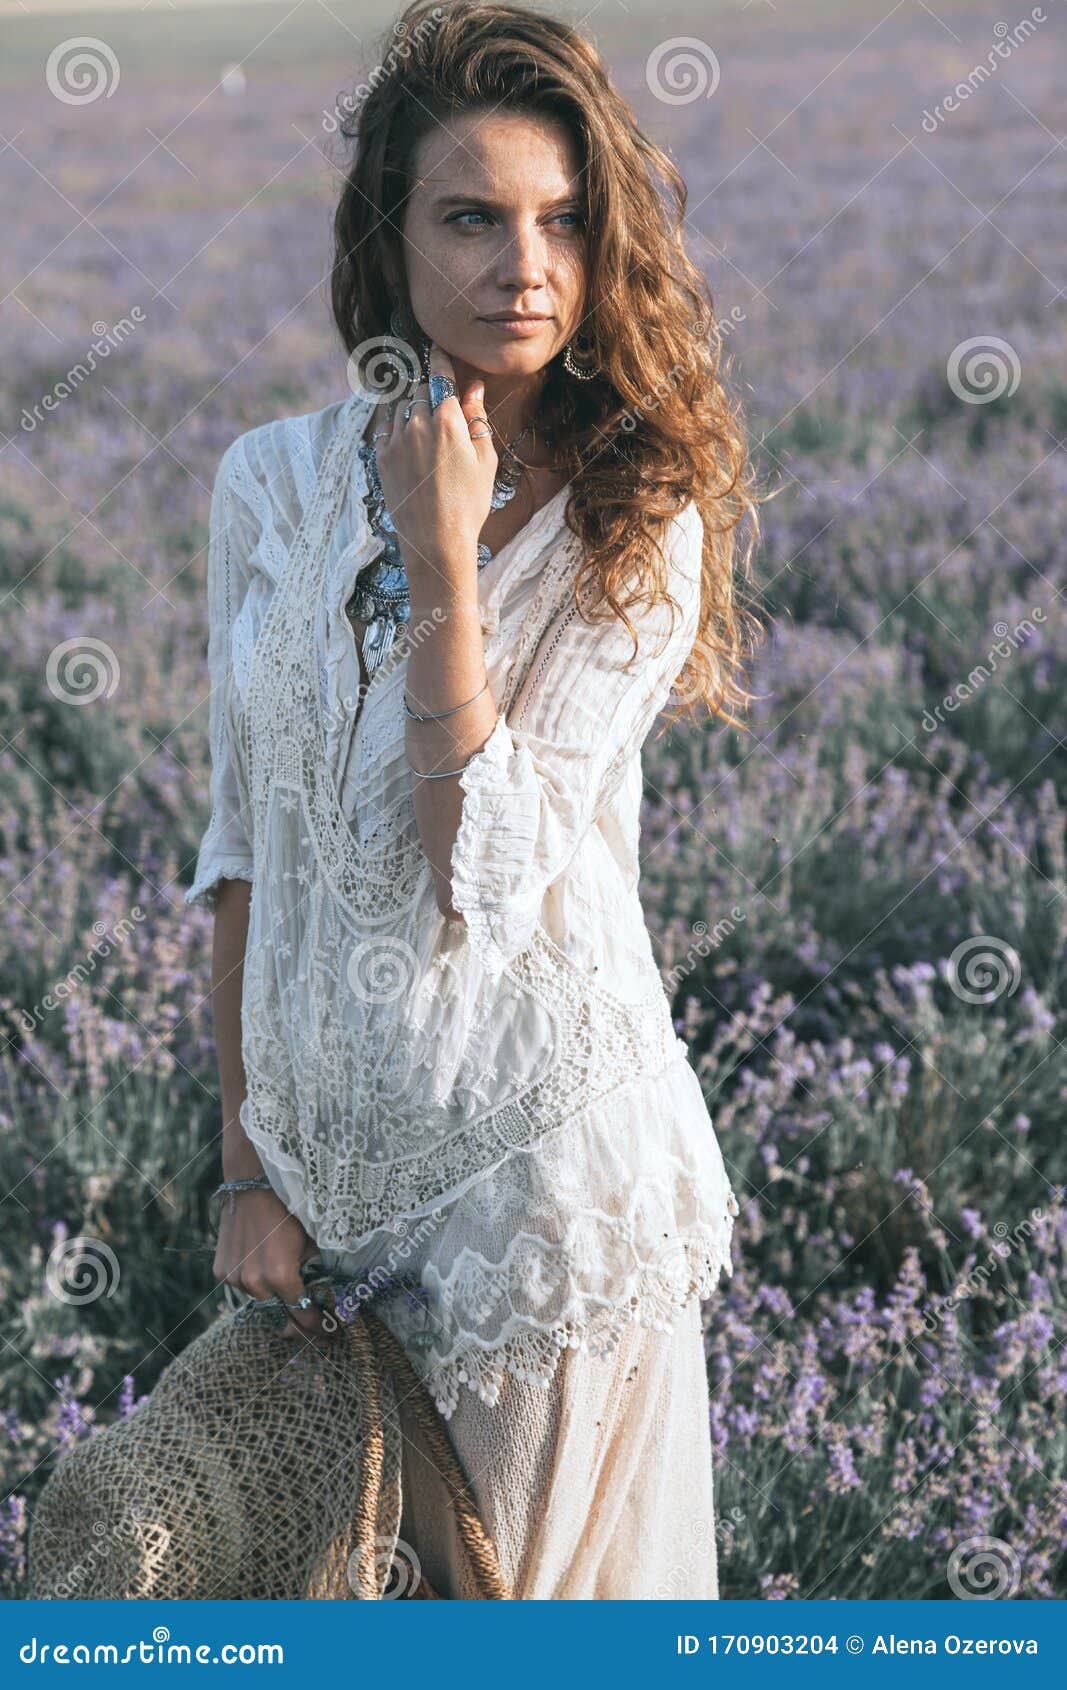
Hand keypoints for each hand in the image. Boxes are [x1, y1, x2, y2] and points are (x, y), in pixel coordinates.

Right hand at [213, 1188, 332, 1341]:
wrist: (253, 1187)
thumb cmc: (289, 1211)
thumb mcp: (312, 1242)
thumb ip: (317, 1273)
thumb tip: (327, 1296)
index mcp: (281, 1277)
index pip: (302, 1314)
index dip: (318, 1326)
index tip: (329, 1333)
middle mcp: (255, 1283)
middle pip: (279, 1318)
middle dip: (298, 1326)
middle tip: (313, 1329)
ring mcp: (234, 1278)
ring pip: (260, 1302)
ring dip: (275, 1302)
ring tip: (290, 1297)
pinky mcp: (221, 1271)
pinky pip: (242, 1288)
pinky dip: (256, 1286)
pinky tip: (266, 1276)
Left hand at [373, 342, 497, 603]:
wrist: (435, 541)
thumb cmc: (469, 503)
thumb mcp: (484, 461)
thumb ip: (477, 419)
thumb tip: (472, 388)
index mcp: (447, 420)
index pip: (440, 374)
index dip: (440, 358)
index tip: (437, 348)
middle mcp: (417, 423)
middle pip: (420, 388)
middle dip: (430, 389)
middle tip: (438, 397)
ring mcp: (395, 440)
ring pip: (401, 405)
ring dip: (411, 404)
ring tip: (423, 418)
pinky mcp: (381, 457)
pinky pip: (384, 425)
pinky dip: (394, 420)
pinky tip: (402, 427)